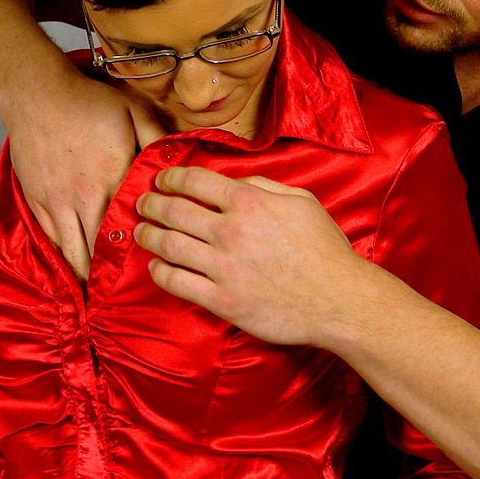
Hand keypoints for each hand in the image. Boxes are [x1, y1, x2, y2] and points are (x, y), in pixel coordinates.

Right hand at [1, 71, 152, 279]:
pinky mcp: (38, 202)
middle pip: (101, 250)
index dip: (141, 251)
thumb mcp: (133, 112)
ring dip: (86, 272)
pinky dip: (65, 257)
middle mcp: (85, 198)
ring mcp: (58, 203)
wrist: (36, 94)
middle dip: (112, 274)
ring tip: (98, 290)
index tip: (151, 266)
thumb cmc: (87, 102)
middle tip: (125, 291)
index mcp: (114, 179)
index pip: (131, 227)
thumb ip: (157, 140)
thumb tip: (178, 164)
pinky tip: (75, 267)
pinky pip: (53, 241)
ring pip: (73, 253)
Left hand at [134, 166, 372, 348]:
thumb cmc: (324, 250)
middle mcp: (231, 231)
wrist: (338, 299)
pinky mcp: (223, 301)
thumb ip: (263, 186)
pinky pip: (178, 283)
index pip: (194, 182)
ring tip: (141, 232)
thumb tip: (233, 181)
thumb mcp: (301, 201)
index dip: (171, 177)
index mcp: (249, 202)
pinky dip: (160, 272)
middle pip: (174, 211)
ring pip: (168, 246)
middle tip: (143, 204)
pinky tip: (156, 266)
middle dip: (152, 204)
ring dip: (148, 236)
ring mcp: (224, 268)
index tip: (162, 180)